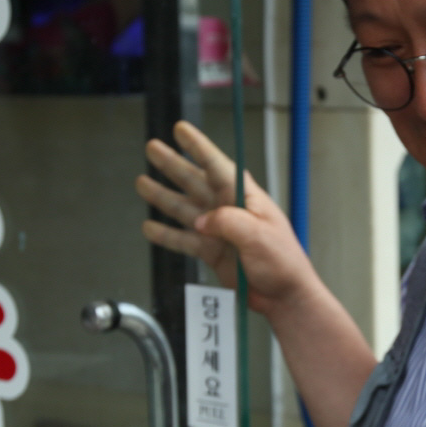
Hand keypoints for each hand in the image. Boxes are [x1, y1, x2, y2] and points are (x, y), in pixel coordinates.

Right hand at [138, 120, 317, 316]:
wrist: (283, 297)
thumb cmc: (283, 263)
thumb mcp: (259, 235)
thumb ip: (228, 222)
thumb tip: (201, 221)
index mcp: (244, 198)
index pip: (217, 165)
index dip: (197, 146)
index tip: (181, 130)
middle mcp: (228, 210)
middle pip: (194, 181)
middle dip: (172, 164)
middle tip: (152, 148)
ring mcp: (218, 231)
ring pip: (183, 208)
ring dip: (162, 196)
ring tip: (142, 183)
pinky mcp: (211, 252)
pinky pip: (183, 240)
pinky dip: (166, 235)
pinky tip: (150, 227)